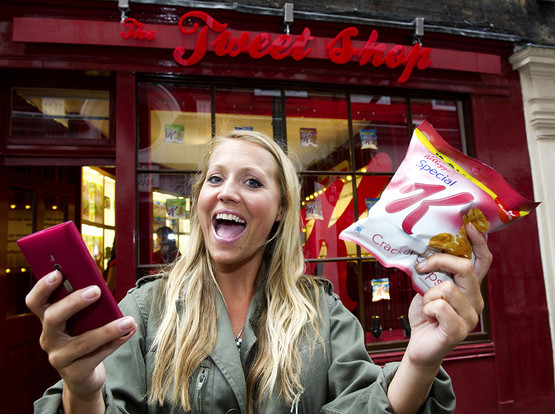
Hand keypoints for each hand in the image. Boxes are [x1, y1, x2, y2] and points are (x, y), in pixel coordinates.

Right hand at [25, 270, 136, 407]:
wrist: (83, 375)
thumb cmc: (84, 338)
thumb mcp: (81, 321)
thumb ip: (86, 305)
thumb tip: (100, 287)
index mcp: (47, 321)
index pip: (35, 302)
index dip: (42, 287)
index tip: (57, 273)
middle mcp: (48, 339)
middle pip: (52, 317)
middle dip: (74, 302)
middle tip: (97, 290)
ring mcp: (59, 358)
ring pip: (83, 341)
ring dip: (108, 329)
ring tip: (129, 321)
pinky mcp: (75, 373)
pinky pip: (97, 356)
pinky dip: (116, 342)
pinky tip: (129, 332)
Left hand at [407, 222, 491, 366]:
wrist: (420, 344)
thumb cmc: (426, 316)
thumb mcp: (427, 287)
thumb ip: (433, 273)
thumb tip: (424, 252)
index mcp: (469, 288)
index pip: (482, 262)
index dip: (479, 243)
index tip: (469, 226)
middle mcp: (475, 301)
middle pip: (465, 268)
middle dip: (439, 262)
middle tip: (422, 267)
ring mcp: (470, 317)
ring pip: (447, 288)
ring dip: (428, 295)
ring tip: (428, 307)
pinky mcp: (459, 330)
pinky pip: (440, 307)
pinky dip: (427, 308)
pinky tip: (429, 318)